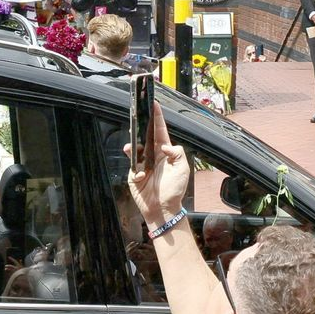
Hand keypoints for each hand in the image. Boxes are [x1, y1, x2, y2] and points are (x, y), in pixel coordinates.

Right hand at [125, 103, 189, 226]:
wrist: (163, 209)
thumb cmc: (174, 189)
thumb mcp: (183, 169)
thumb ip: (177, 154)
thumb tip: (164, 146)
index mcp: (164, 152)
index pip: (160, 131)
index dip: (157, 118)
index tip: (153, 104)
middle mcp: (152, 156)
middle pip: (144, 137)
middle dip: (140, 127)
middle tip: (137, 117)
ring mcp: (141, 165)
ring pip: (133, 149)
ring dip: (132, 147)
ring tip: (131, 148)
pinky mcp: (133, 175)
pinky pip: (131, 167)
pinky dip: (136, 171)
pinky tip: (142, 176)